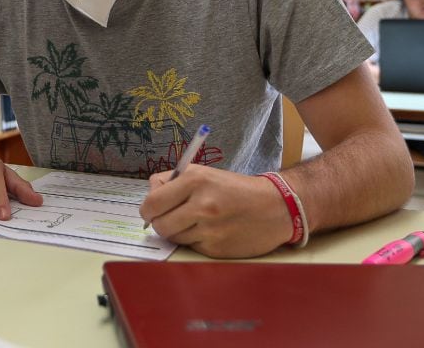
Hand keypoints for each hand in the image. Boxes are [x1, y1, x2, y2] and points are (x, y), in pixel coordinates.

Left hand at [139, 165, 293, 257]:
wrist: (276, 206)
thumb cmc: (235, 189)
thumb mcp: (204, 173)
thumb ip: (173, 181)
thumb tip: (149, 194)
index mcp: (195, 180)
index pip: (152, 203)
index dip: (148, 209)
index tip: (151, 211)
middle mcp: (202, 205)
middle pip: (159, 224)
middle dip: (160, 222)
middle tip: (170, 218)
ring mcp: (210, 229)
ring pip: (174, 237)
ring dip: (178, 232)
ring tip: (195, 222)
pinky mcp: (217, 249)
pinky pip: (191, 247)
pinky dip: (196, 241)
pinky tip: (211, 231)